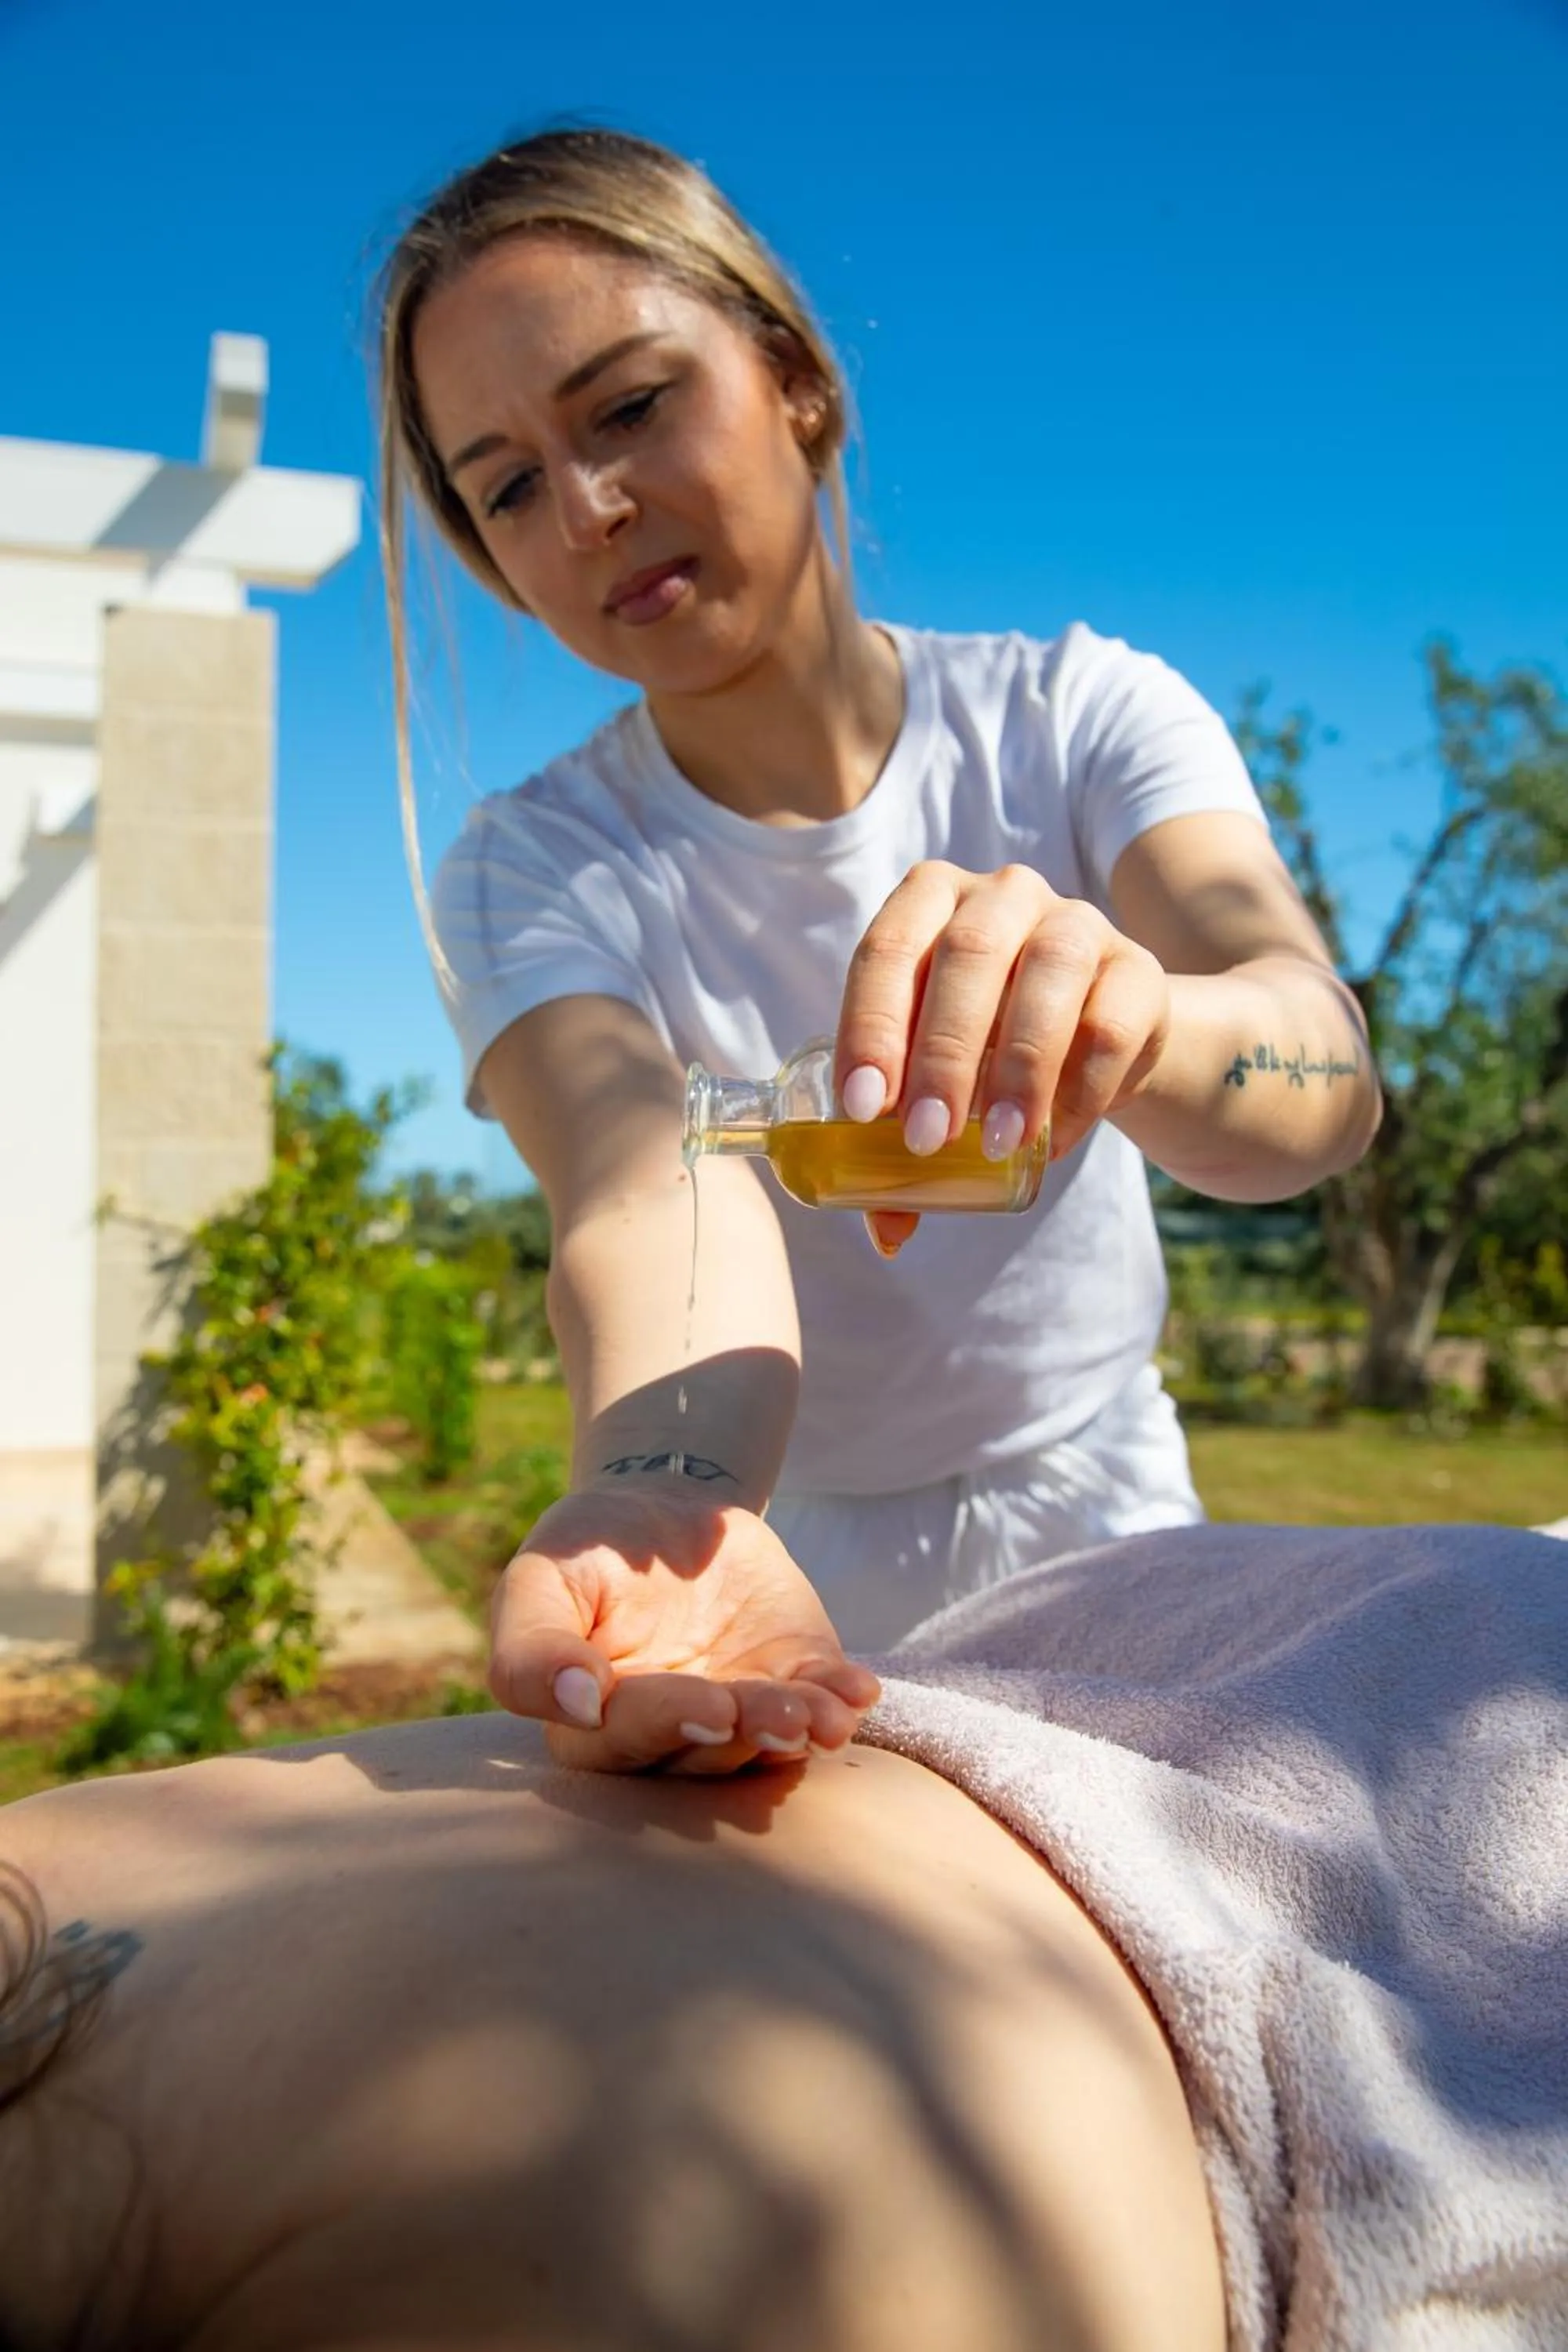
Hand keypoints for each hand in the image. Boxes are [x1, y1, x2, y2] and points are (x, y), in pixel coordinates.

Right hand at [488, 1479, 881, 1773]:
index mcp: (596, 1726)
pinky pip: (819, 1705)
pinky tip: (858, 1690)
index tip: (708, 1705)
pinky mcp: (790, 1684)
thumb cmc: (585, 1552)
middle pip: (705, 1755)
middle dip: (744, 1735)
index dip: (667, 1725)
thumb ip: (534, 1649)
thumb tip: (578, 1705)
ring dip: (797, 1731)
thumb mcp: (539, 1580)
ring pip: (767, 1744)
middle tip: (776, 1714)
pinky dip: (840, 1701)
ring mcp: (738, 1713)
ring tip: (821, 1714)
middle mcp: (672, 1738)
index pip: (627, 1741)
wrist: (662, 1511)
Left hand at [835, 861, 1170, 1258]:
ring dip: (1017, 1067)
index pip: (886, 951)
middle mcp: (1001, 896)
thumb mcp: (936, 1079)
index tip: (863, 1108)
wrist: (1103, 1036)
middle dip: (941, 1054)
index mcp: (929, 902)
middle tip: (926, 1138)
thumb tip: (886, 1232)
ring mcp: (1075, 922)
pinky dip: (1080, 1087)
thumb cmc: (989, 1050)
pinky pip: (1110, 1022)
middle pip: (967, 955)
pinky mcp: (1137, 969)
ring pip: (1046, 975)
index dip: (870, 1027)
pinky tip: (1054, 1137)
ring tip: (999, 1144)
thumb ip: (901, 1144)